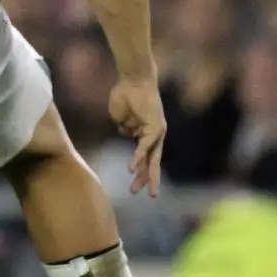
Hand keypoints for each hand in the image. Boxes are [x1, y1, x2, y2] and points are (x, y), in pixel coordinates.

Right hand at [108, 78, 167, 196]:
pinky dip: (138, 157)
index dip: (143, 171)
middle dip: (149, 179)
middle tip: (150, 196)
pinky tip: (131, 168)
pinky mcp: (155, 128)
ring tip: (136, 188)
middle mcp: (154, 135)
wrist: (133, 80)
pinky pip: (145, 146)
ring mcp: (155, 132)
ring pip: (150, 158)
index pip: (146, 157)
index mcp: (146, 134)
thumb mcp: (120, 117)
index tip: (138, 185)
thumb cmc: (124, 95)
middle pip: (152, 161)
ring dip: (143, 174)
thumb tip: (125, 133)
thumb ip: (124, 128)